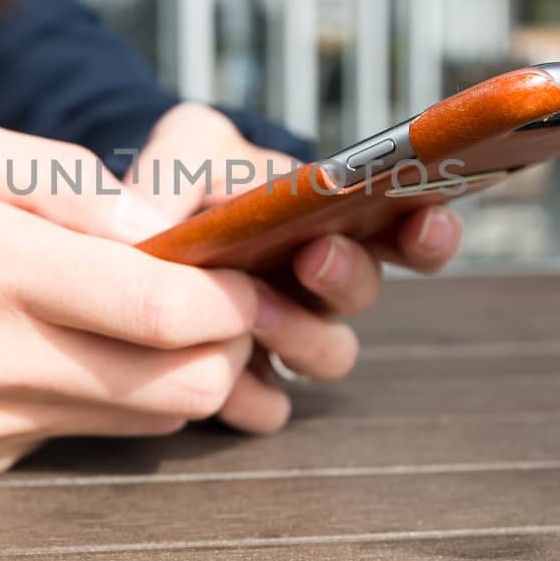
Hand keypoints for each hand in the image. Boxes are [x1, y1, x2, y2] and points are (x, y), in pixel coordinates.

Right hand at [0, 111, 303, 474]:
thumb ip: (59, 179)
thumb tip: (155, 220)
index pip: (163, 309)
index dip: (230, 295)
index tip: (243, 268)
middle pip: (180, 383)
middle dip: (229, 343)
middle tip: (221, 298)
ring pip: (149, 418)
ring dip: (182, 371)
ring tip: (160, 316)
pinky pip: (88, 432)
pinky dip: (115, 394)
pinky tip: (82, 345)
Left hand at [130, 104, 463, 432]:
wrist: (131, 245)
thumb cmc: (180, 185)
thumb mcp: (184, 151)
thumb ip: (193, 162)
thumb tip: (197, 207)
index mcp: (333, 218)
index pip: (408, 226)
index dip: (428, 231)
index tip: (423, 218)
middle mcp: (321, 282)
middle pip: (366, 292)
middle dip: (349, 275)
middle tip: (315, 256)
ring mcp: (286, 335)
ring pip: (333, 354)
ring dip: (305, 335)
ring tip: (254, 314)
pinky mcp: (246, 384)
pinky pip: (271, 408)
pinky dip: (252, 397)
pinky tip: (227, 383)